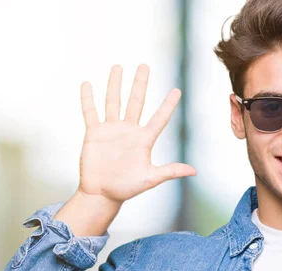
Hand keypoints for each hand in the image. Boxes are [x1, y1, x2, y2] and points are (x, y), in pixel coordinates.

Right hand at [78, 64, 195, 203]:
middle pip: (136, 102)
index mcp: (144, 140)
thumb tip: (194, 171)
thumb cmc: (127, 188)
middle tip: (144, 66)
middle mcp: (129, 131)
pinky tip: (87, 83)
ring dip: (115, 84)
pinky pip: (90, 112)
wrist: (102, 194)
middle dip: (140, 84)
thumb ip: (170, 171)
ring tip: (118, 66)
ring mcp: (111, 130)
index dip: (168, 105)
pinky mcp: (94, 133)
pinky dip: (88, 99)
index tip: (177, 90)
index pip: (159, 118)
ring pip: (114, 101)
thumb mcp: (150, 179)